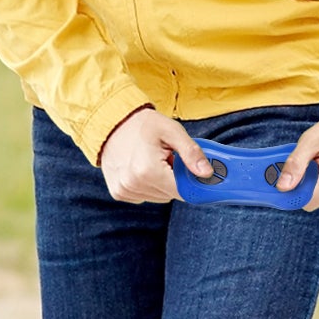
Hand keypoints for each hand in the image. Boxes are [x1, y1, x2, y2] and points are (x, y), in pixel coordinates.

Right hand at [99, 106, 213, 203]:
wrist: (112, 122)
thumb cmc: (142, 125)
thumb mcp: (172, 131)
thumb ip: (192, 153)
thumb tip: (206, 173)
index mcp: (147, 171)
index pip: (182, 191)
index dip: (191, 181)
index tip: (193, 170)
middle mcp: (133, 184)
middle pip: (171, 194)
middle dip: (175, 178)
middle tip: (168, 159)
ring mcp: (124, 190)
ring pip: (159, 197)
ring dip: (162, 183)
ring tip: (154, 162)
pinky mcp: (119, 193)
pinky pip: (145, 196)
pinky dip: (149, 185)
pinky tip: (143, 168)